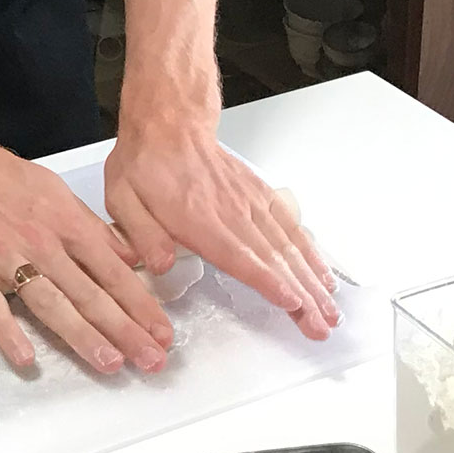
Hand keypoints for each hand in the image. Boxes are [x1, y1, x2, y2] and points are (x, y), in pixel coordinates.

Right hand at [0, 127, 173, 374]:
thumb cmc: (0, 175)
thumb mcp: (55, 190)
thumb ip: (91, 227)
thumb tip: (130, 258)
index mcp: (64, 222)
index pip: (112, 270)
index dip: (140, 304)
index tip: (163, 334)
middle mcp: (40, 241)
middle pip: (88, 292)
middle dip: (124, 329)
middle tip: (152, 362)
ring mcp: (2, 255)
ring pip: (48, 302)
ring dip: (81, 334)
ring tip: (109, 363)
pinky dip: (8, 331)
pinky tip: (26, 358)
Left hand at [105, 112, 339, 339]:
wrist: (170, 125)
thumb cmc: (145, 165)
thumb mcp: (122, 196)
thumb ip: (141, 233)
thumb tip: (160, 264)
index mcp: (197, 218)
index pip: (238, 254)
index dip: (266, 280)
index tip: (291, 303)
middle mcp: (232, 212)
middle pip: (273, 259)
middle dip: (302, 295)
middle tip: (321, 327)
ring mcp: (251, 203)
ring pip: (289, 247)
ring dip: (314, 281)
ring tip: (332, 312)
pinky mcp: (261, 196)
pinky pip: (292, 226)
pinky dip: (312, 253)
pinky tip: (325, 277)